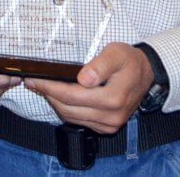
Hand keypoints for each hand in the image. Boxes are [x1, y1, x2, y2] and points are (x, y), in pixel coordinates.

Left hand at [26, 42, 154, 133]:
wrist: (146, 74)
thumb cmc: (129, 60)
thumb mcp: (116, 53)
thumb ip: (100, 65)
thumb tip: (83, 78)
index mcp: (113, 97)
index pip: (72, 95)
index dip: (50, 88)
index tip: (34, 79)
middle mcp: (112, 115)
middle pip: (68, 109)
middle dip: (48, 95)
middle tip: (33, 82)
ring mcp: (110, 124)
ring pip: (72, 117)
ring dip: (55, 103)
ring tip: (43, 88)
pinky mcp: (107, 127)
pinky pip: (80, 121)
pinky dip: (66, 110)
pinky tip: (59, 97)